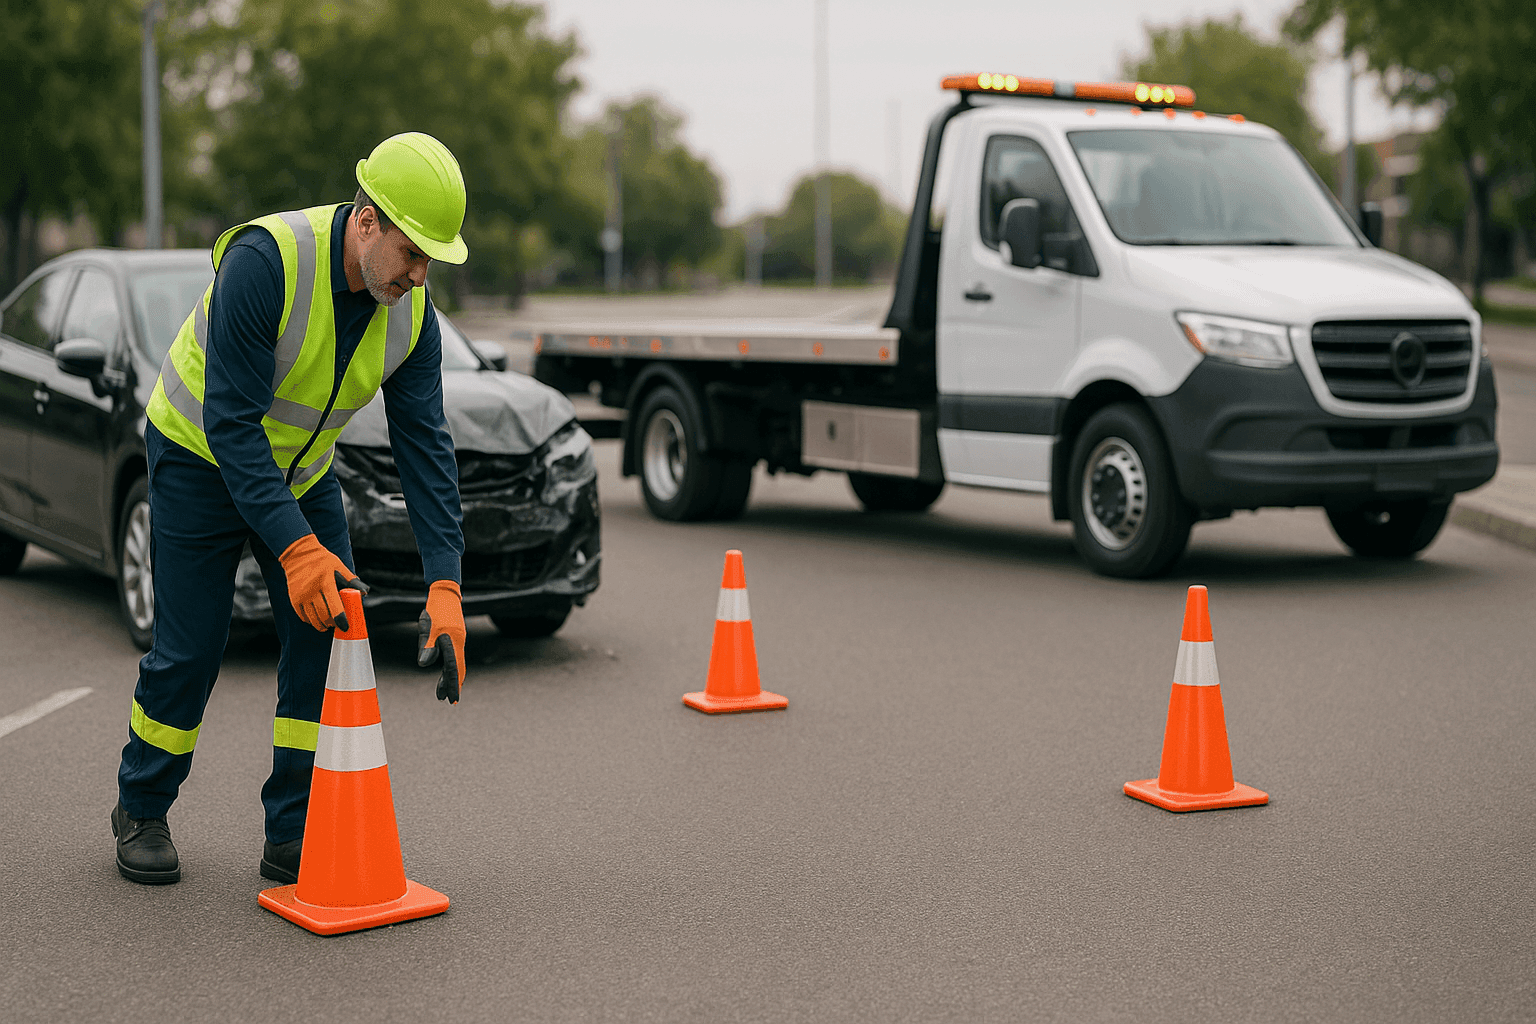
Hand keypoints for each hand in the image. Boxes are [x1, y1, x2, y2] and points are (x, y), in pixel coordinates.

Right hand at [278, 534, 367, 631]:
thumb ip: (351, 580)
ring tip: (327, 625)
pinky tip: (315, 619)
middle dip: (332, 623)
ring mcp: (301, 595)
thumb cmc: (322, 561)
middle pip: (323, 614)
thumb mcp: (339, 566)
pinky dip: (310, 620)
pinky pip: (302, 615)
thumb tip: (365, 592)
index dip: (340, 619)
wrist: (298, 554)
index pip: (334, 605)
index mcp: (326, 581)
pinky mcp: (293, 598)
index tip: (346, 627)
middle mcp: (312, 589)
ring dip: (321, 625)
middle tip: (337, 624)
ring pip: (312, 618)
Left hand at [418, 580, 465, 702]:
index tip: (452, 699)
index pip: (453, 668)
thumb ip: (427, 645)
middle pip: (457, 668)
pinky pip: (454, 657)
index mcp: (453, 642)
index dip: (452, 685)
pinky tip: (444, 673)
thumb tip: (424, 664)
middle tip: (449, 701)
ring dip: (450, 678)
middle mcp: (458, 642)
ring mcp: (458, 639)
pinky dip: (450, 667)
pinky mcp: (454, 636)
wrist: (445, 592)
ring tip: (443, 693)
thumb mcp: (428, 626)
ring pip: (456, 663)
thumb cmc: (435, 608)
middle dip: (453, 685)